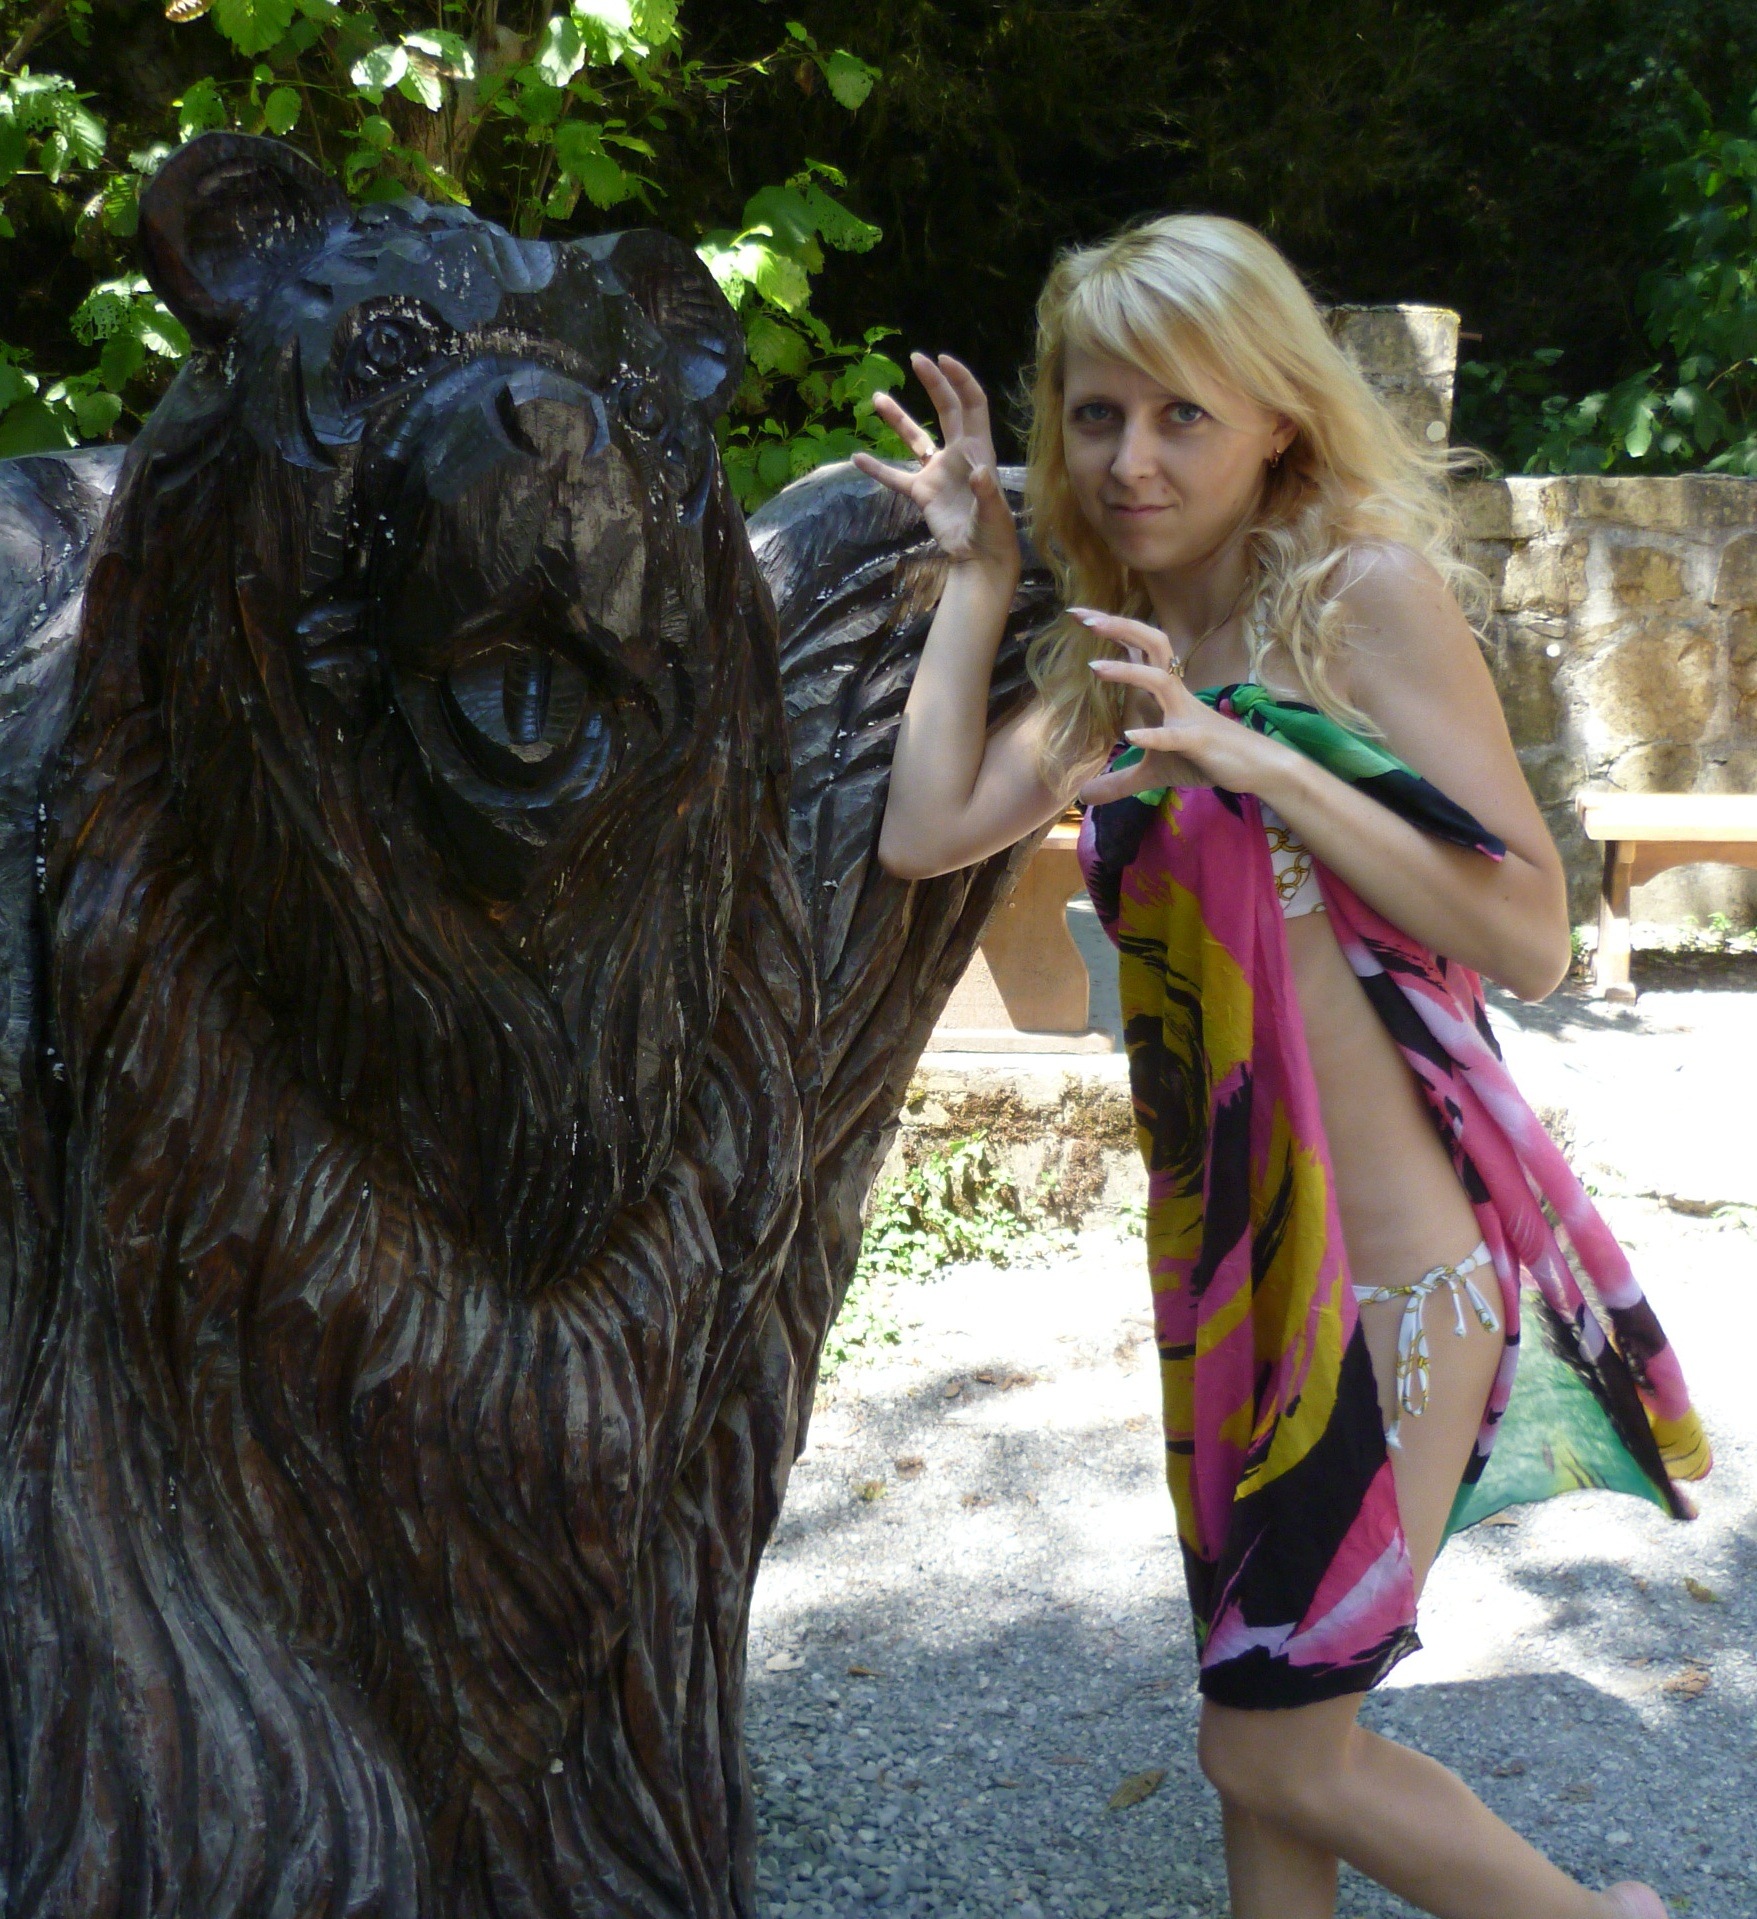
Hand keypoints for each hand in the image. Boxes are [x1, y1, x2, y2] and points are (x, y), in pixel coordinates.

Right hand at [851, 353, 1018, 574]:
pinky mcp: (923, 493)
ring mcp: (938, 473)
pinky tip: (857, 459)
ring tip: (877, 398)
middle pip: (946, 410)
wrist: (979, 559)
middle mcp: (958, 455)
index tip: (942, 360)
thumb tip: (980, 475)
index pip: (972, 405)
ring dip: (898, 418)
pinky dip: (878, 469)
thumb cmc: (994, 534)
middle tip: (916, 358)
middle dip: (933, 383)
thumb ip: (986, 493)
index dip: (960, 380)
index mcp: (978, 451)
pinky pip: (896, 477)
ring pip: (916, 438)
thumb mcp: (993, 514)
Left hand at [1071, 610, 1287, 803]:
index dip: (1111, 627)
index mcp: (1164, 692)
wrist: (1256, 767)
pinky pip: (1175, 736)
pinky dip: (1154, 736)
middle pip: (1151, 644)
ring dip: (1128, 673)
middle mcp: (1175, 694)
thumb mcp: (1154, 773)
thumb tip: (1084, 796)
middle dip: (1118, 627)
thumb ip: (1118, 781)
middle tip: (1082, 617)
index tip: (1077, 613)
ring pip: (1160, 681)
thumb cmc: (1206, 758)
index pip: (1137, 649)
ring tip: (1093, 667)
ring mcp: (1188, 716)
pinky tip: (1130, 736)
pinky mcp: (1199, 742)